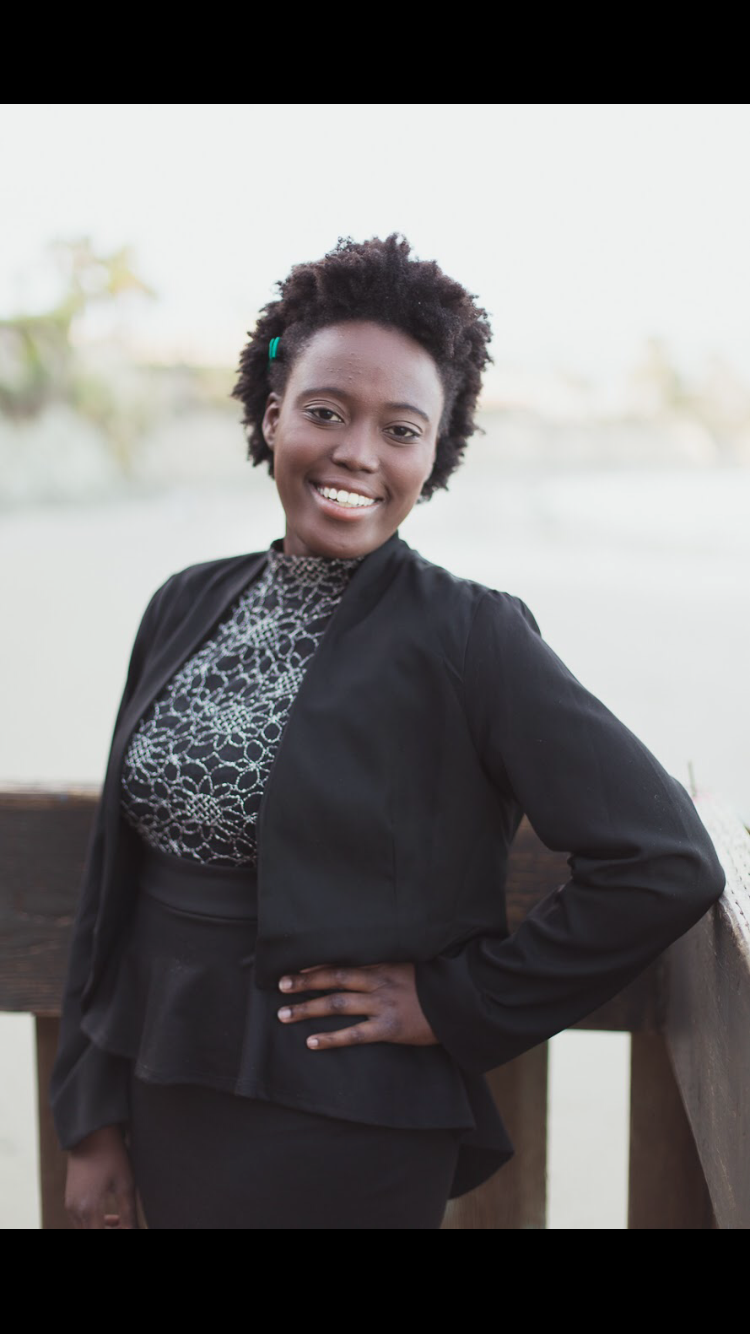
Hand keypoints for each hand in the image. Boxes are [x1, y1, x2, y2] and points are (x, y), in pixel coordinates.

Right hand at [65, 1125, 138, 1228]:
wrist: (91, 1133)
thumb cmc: (112, 1156)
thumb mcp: (126, 1185)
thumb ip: (129, 1215)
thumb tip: (135, 1231)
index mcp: (89, 1209)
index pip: (99, 1236)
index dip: (118, 1234)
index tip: (129, 1227)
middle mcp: (75, 1211)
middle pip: (91, 1235)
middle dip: (110, 1232)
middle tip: (127, 1225)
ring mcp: (70, 1206)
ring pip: (86, 1231)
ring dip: (102, 1230)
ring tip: (122, 1222)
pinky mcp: (69, 1200)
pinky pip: (81, 1223)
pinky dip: (95, 1225)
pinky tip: (112, 1217)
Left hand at [276, 962, 439, 1050]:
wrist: (461, 1002)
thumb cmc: (437, 983)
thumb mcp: (412, 964)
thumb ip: (388, 964)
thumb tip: (366, 963)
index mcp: (383, 964)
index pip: (342, 962)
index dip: (316, 965)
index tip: (294, 967)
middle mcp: (378, 982)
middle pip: (334, 979)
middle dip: (304, 982)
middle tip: (280, 986)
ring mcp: (383, 1005)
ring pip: (337, 1005)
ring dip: (308, 1009)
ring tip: (284, 1015)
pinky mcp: (389, 1029)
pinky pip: (355, 1034)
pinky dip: (331, 1038)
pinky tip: (312, 1042)